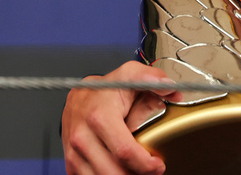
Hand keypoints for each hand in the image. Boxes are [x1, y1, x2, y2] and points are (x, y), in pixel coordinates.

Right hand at [62, 61, 179, 174]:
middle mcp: (83, 137)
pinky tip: (121, 170)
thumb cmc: (106, 89)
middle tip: (151, 170)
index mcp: (100, 117)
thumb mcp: (130, 75)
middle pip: (113, 171)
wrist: (79, 97)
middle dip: (136, 174)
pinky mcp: (70, 162)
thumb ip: (152, 78)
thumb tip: (170, 87)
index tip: (158, 165)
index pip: (125, 151)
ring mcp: (73, 152)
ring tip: (137, 170)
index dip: (145, 164)